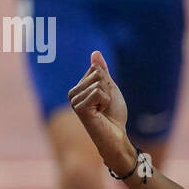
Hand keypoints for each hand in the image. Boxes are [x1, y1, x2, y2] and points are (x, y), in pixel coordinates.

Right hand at [69, 51, 134, 172]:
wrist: (116, 136)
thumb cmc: (113, 114)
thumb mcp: (110, 88)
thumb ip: (102, 71)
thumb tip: (95, 53)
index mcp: (78, 87)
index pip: (96, 69)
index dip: (108, 82)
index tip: (106, 98)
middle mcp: (72, 93)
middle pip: (97, 74)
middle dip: (108, 89)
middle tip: (105, 105)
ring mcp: (74, 100)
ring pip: (99, 83)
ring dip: (107, 97)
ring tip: (103, 110)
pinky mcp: (79, 108)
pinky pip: (98, 92)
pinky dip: (105, 102)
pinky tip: (100, 113)